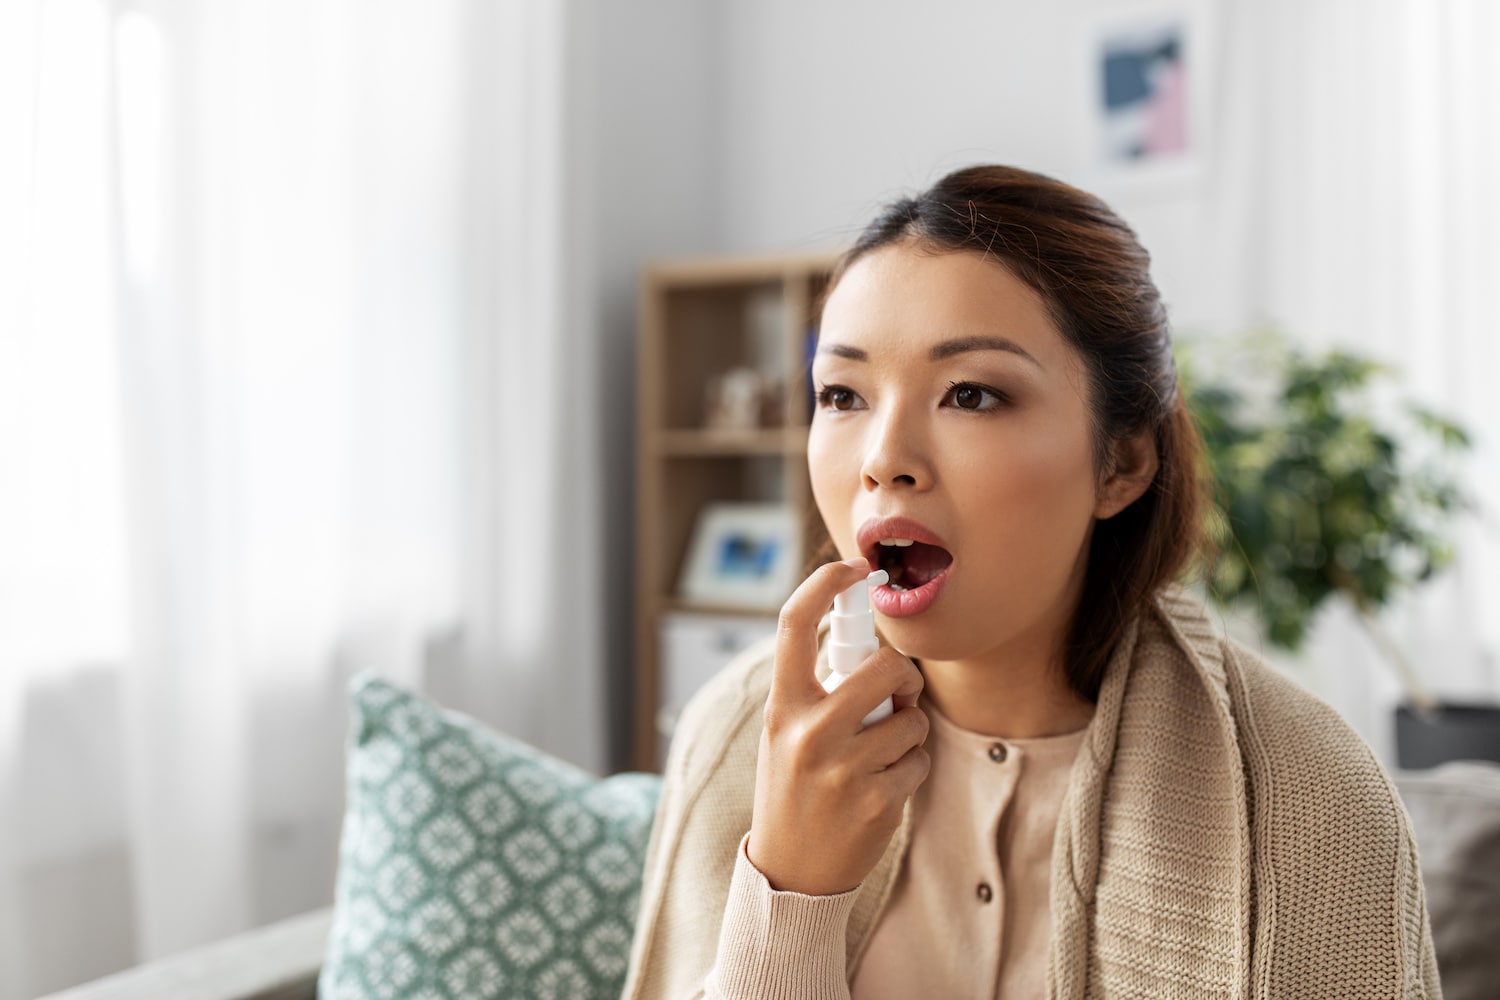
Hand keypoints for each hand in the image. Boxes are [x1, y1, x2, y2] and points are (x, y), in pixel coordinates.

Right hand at [746, 558, 929, 895]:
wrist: (791, 873)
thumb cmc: (793, 789)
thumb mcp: (785, 733)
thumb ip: (817, 690)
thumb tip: (867, 641)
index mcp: (782, 707)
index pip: (795, 623)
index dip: (827, 583)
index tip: (855, 567)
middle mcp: (809, 732)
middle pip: (884, 667)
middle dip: (904, 675)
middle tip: (899, 693)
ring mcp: (843, 768)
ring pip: (911, 717)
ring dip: (910, 729)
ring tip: (884, 750)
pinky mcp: (875, 801)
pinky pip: (918, 758)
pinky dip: (912, 765)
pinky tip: (887, 783)